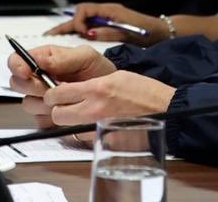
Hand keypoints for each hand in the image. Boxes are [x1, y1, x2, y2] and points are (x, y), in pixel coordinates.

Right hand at [8, 45, 117, 127]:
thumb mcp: (86, 57)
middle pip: (17, 84)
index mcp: (43, 60)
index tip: (26, 72)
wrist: (112, 93)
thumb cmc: (99, 70)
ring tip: (66, 98)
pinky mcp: (47, 117)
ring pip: (28, 103)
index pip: (16, 61)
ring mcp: (41, 99)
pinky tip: (67, 110)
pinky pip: (40, 121)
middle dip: (33, 86)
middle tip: (52, 86)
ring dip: (45, 103)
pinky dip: (52, 118)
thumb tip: (40, 61)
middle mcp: (38, 79)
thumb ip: (62, 58)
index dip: (17, 66)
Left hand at [43, 71, 175, 130]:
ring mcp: (99, 127)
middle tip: (63, 105)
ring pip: (68, 128)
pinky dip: (85, 131)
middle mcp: (95, 108)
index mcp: (97, 88)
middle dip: (56, 109)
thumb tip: (72, 88)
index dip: (53, 94)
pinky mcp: (105, 140)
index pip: (58, 93)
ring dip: (70, 122)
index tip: (55, 93)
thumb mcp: (116, 77)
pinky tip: (95, 123)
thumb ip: (92, 85)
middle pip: (57, 114)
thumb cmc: (144, 92)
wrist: (165, 109)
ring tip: (82, 115)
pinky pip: (84, 137)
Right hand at [47, 2, 166, 44]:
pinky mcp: (107, 27)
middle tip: (50, 35)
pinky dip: (77, 34)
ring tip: (54, 38)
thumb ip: (108, 32)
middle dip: (65, 25)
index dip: (78, 21)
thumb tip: (88, 33)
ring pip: (81, 22)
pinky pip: (87, 28)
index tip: (81, 33)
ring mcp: (105, 20)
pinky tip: (69, 43)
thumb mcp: (128, 32)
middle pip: (79, 15)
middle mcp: (104, 13)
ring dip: (69, 29)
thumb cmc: (148, 31)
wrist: (161, 32)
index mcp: (108, 11)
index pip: (84, 10)